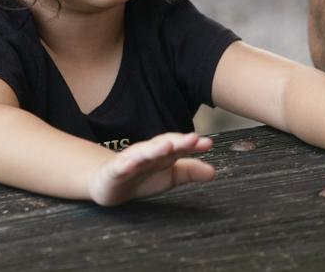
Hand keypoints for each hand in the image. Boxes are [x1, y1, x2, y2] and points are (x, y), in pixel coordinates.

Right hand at [88, 132, 214, 205]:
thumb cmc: (143, 177)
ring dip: (155, 148)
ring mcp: (131, 160)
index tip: (207, 144)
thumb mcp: (170, 176)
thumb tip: (214, 172)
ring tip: (167, 146)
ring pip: (144, 151)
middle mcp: (149, 152)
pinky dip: (126, 163)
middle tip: (193, 139)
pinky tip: (132, 163)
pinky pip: (121, 166)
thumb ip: (190, 172)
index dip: (193, 144)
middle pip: (164, 143)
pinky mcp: (115, 170)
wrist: (110, 184)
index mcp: (164, 152)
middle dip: (178, 141)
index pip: (180, 145)